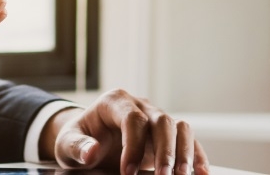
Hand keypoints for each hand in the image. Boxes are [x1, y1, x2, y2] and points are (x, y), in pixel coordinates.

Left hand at [42, 89, 208, 174]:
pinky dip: (197, 155)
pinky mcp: (166, 135)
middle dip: (164, 151)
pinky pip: (187, 139)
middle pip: (161, 121)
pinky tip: (202, 173)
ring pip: (179, 127)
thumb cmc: (78, 139)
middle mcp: (139, 105)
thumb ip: (77, 147)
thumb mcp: (67, 143)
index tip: (126, 172)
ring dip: (184, 153)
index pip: (132, 118)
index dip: (133, 145)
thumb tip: (92, 152)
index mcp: (114, 102)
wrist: (86, 138)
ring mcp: (155, 118)